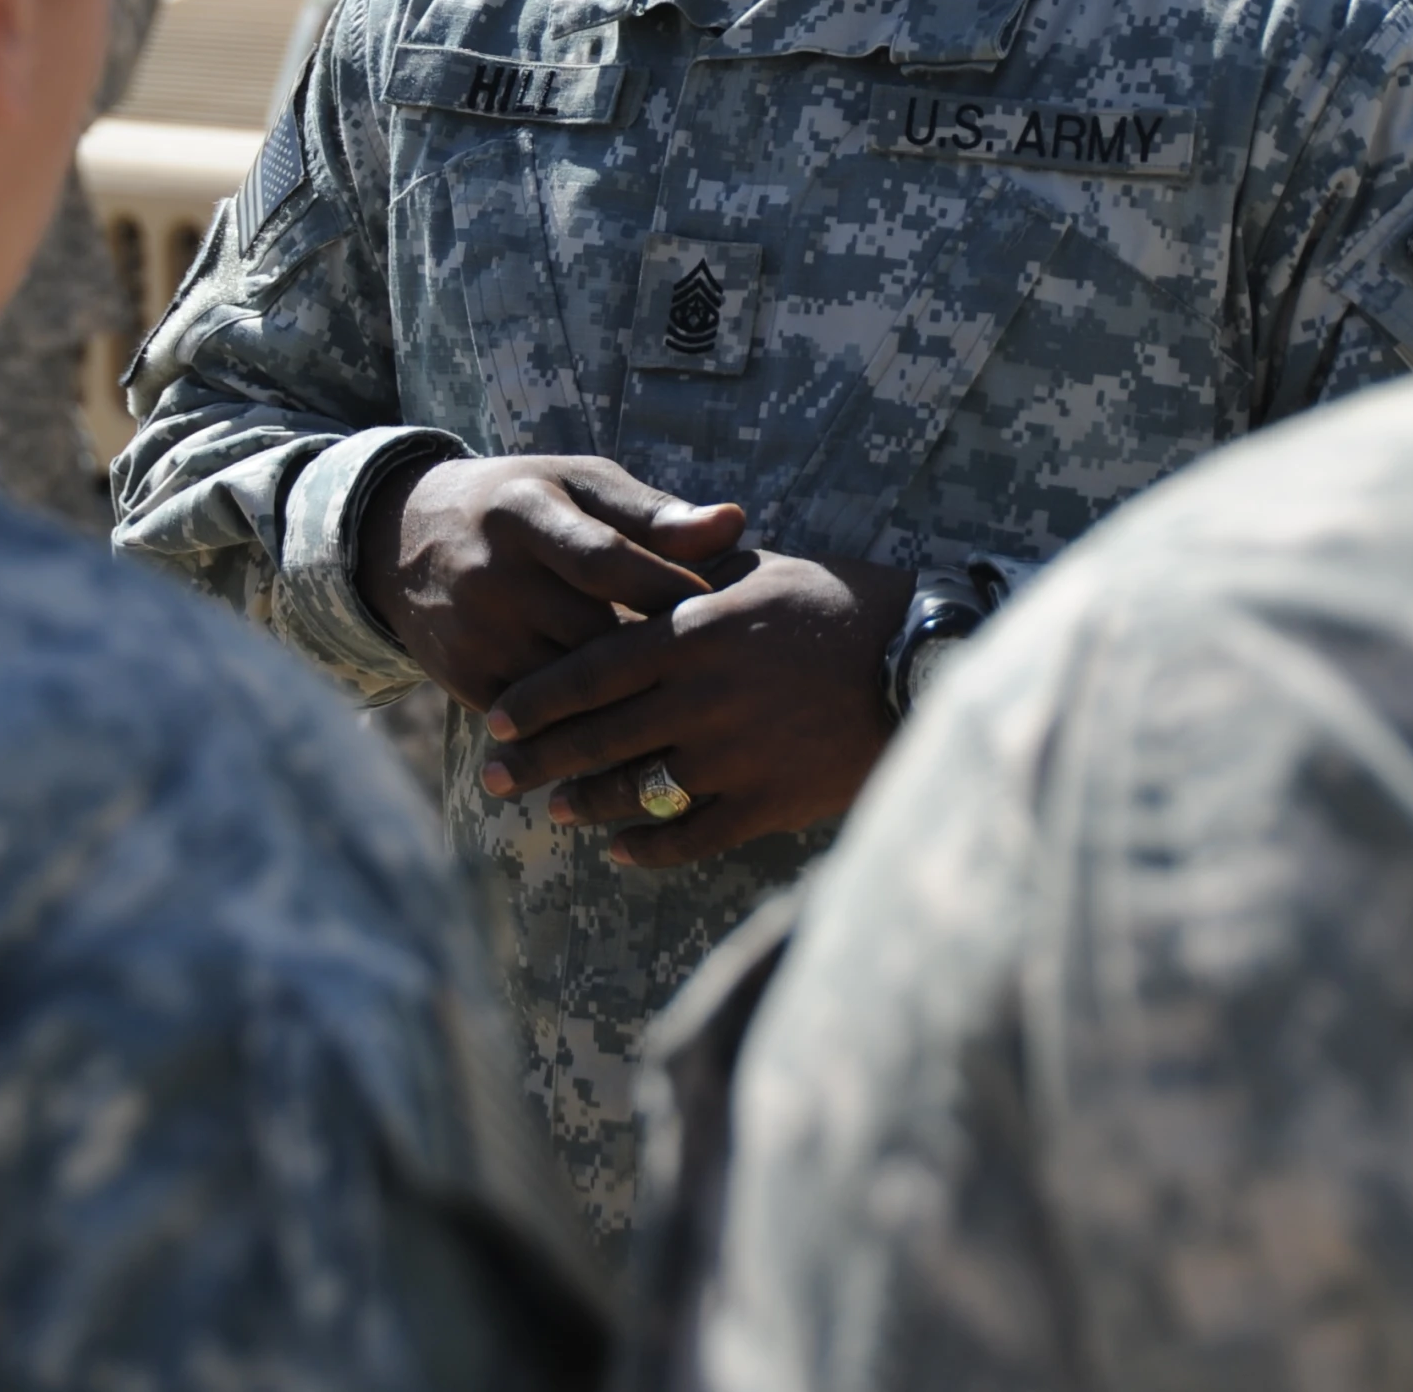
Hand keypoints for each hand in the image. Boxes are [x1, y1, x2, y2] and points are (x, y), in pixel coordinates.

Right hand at [355, 453, 744, 712]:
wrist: (406, 538)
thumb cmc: (525, 502)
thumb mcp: (578, 484)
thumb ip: (653, 513)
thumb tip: (735, 523)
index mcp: (526, 512)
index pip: (605, 559)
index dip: (667, 587)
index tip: (721, 609)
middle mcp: (492, 574)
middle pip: (591, 633)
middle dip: (656, 655)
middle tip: (720, 676)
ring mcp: (473, 632)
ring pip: (567, 688)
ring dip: (627, 704)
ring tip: (690, 714)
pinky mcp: (463, 678)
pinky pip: (536, 721)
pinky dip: (584, 731)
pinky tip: (636, 739)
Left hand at [479, 550, 913, 866]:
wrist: (918, 659)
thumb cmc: (838, 603)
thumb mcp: (758, 570)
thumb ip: (690, 573)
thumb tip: (636, 562)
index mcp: (693, 634)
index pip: (589, 671)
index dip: (535, 699)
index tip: (494, 716)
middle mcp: (701, 698)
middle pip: (595, 738)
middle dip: (536, 761)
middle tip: (494, 778)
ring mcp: (733, 756)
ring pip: (635, 790)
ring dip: (586, 804)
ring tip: (554, 811)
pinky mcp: (768, 801)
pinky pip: (691, 835)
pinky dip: (650, 846)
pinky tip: (622, 850)